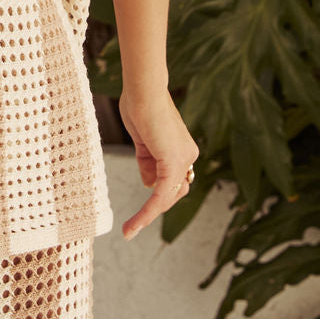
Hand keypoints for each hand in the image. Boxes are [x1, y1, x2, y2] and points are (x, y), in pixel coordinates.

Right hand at [116, 87, 198, 239]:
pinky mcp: (173, 164)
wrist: (142, 89)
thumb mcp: (142, 140)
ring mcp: (183, 160)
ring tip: (131, 229)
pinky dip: (147, 213)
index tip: (143, 205)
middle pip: (174, 191)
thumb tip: (149, 184)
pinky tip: (134, 226)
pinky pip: (160, 196)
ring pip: (167, 197)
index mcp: (181, 148)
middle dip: (155, 204)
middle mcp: (188, 155)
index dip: (157, 191)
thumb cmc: (139, 105)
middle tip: (135, 222)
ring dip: (148, 214)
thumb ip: (147, 161)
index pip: (172, 179)